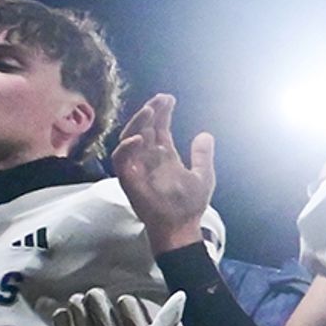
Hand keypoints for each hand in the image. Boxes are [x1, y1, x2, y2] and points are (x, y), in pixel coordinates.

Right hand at [110, 95, 218, 251]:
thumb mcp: (203, 175)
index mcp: (164, 156)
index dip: (162, 113)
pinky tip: (139, 139)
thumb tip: (205, 134)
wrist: (181, 226)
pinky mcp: (128, 178)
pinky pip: (121, 159)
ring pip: (129, 139)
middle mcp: (148, 158)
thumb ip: (201, 155)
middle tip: (160, 99)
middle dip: (150, 112)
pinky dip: (127, 148)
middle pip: (143, 129)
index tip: (169, 98)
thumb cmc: (190, 204)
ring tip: (150, 111)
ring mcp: (137, 167)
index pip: (159, 129)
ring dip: (137, 124)